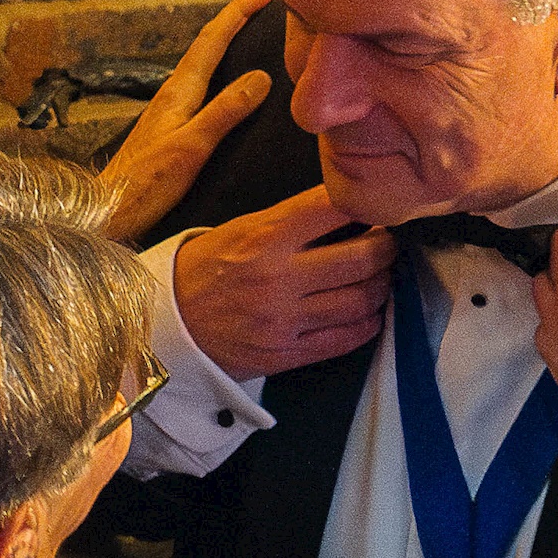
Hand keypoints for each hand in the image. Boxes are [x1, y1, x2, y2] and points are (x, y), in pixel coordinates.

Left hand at [96, 0, 277, 243]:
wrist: (109, 211)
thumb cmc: (144, 185)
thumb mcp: (191, 147)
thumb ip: (224, 112)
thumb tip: (260, 78)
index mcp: (178, 91)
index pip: (213, 39)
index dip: (240, 11)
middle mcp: (173, 93)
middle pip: (208, 44)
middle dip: (237, 18)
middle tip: (265, 1)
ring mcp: (170, 109)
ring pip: (205, 64)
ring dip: (229, 42)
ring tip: (254, 31)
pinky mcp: (171, 127)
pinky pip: (204, 86)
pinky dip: (222, 72)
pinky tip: (230, 82)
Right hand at [175, 187, 395, 381]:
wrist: (167, 324)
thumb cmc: (206, 269)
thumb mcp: (240, 229)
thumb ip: (292, 220)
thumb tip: (346, 210)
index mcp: (266, 236)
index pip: (334, 208)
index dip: (367, 204)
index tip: (378, 206)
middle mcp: (278, 276)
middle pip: (361, 259)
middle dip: (387, 248)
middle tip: (390, 243)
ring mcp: (284, 319)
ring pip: (360, 300)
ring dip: (382, 286)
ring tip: (381, 276)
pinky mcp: (286, 353)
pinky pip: (345, 339)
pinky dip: (368, 323)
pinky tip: (370, 312)